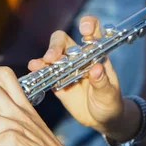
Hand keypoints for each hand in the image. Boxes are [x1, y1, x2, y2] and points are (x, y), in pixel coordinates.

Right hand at [27, 15, 136, 140]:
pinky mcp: (56, 82)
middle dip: (56, 45)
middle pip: (64, 41)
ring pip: (52, 55)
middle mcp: (79, 58)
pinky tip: (34, 69)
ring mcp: (66, 69)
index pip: (93, 32)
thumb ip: (102, 82)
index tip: (84, 30)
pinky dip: (38, 69)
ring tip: (42, 64)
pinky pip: (45, 73)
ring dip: (46, 57)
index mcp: (96, 55)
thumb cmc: (110, 104)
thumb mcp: (109, 95)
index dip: (88, 25)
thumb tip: (95, 69)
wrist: (101, 120)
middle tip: (52, 58)